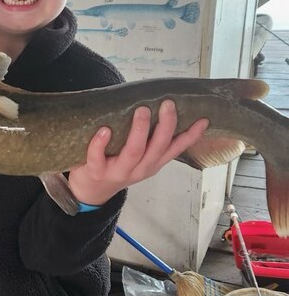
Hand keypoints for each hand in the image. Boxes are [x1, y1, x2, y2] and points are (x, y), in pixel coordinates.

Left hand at [68, 99, 208, 206]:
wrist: (92, 191)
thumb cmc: (116, 166)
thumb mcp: (140, 158)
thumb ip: (150, 140)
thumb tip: (161, 107)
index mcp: (152, 163)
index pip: (175, 149)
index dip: (190, 136)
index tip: (203, 120)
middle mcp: (140, 168)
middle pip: (157, 148)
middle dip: (165, 126)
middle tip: (167, 104)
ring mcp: (118, 171)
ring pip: (134, 152)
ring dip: (139, 131)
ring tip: (142, 110)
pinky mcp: (96, 172)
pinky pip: (98, 157)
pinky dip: (100, 144)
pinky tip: (104, 130)